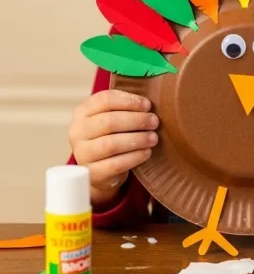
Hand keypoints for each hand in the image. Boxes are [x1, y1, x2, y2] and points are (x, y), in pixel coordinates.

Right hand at [69, 90, 158, 205]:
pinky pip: (115, 164)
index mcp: (82, 112)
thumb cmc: (111, 137)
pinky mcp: (92, 173)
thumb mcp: (112, 118)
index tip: (147, 104)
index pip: (104, 100)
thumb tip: (149, 101)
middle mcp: (78, 132)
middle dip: (136, 120)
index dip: (128, 100)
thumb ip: (124, 107)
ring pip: (111, 144)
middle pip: (109, 121)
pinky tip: (147, 152)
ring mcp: (83, 154)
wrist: (101, 171)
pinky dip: (134, 157)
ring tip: (153, 138)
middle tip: (155, 121)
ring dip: (137, 139)